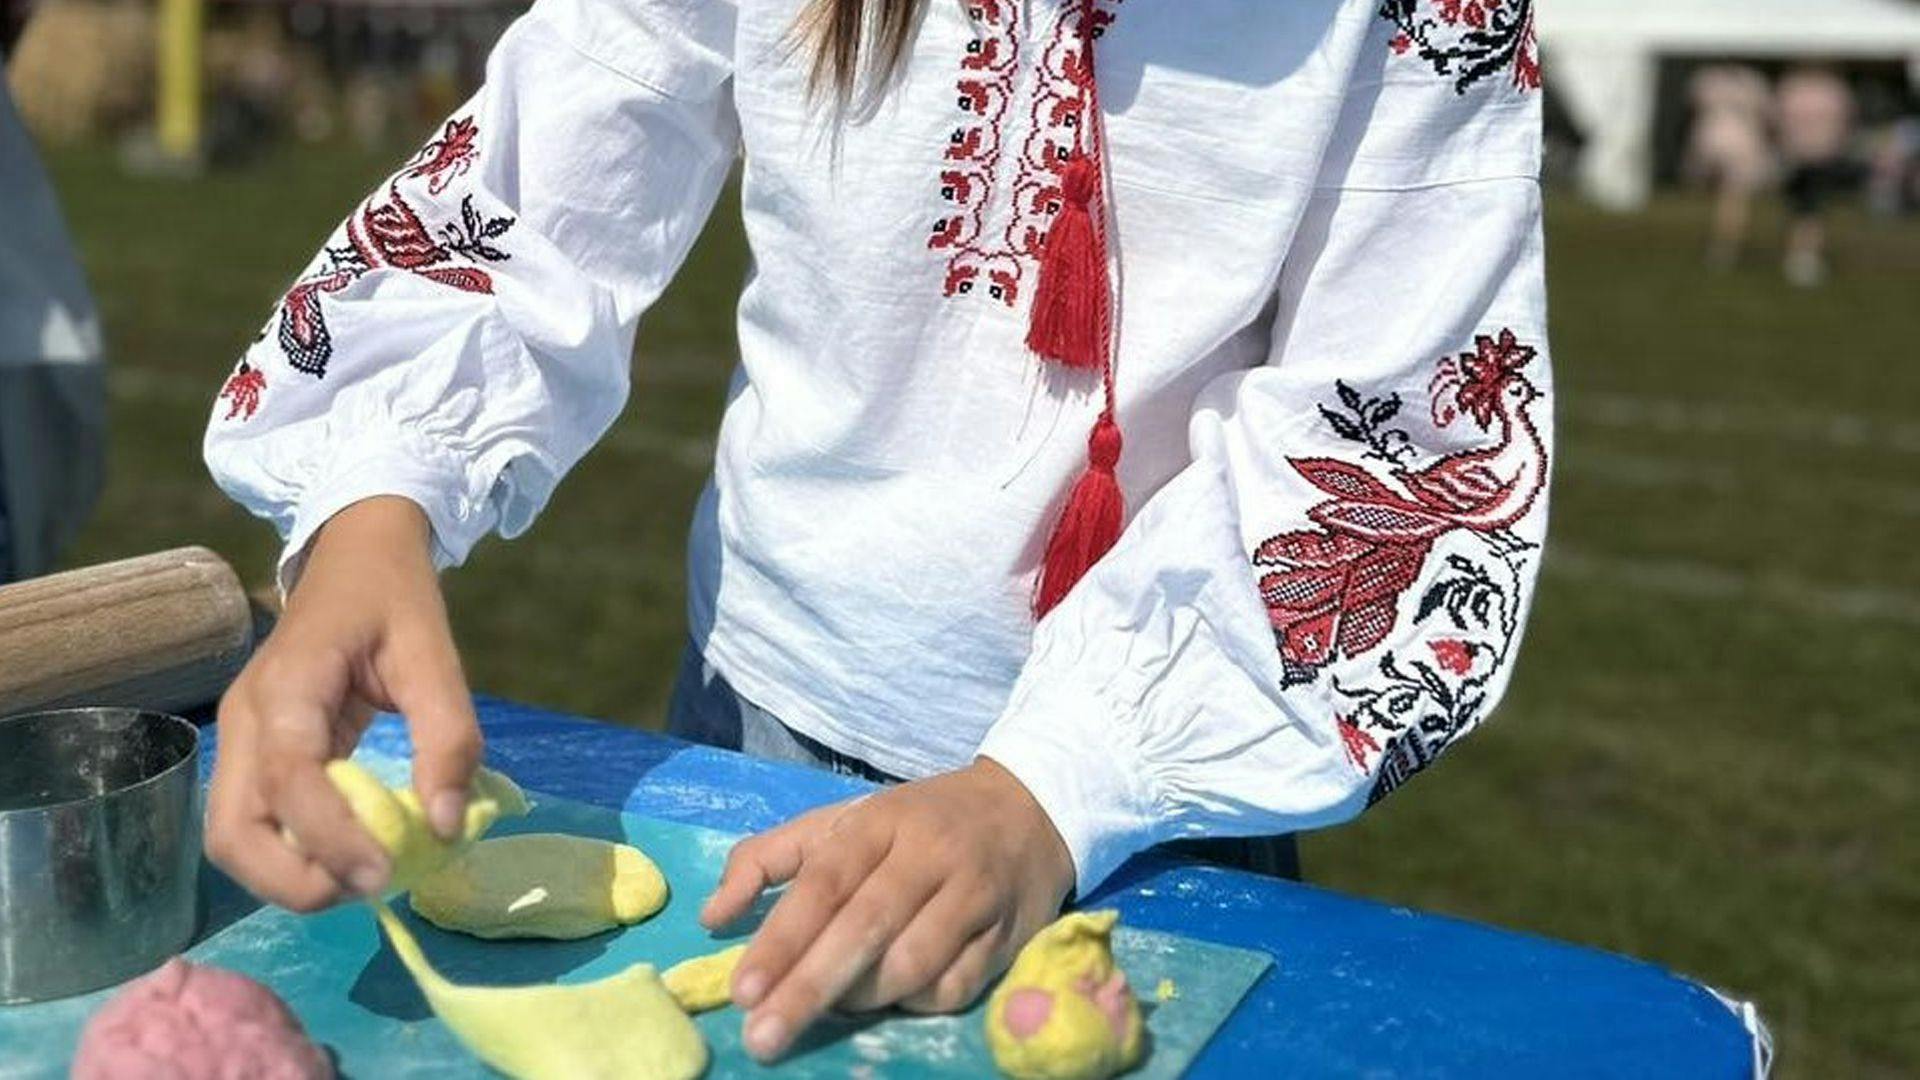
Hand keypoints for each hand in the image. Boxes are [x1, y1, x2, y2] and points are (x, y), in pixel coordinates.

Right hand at [205, 496, 481, 911]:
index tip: (383, 873)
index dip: (330, 838)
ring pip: (232, 837)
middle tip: (367, 887)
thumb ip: (449, 739)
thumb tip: (446, 826)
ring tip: (360, 874)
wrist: (355, 552)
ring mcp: (241, 738)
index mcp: (288, 687)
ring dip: (288, 876)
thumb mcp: (436, 655)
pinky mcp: (253, 752)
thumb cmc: (394, 597)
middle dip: (293, 879)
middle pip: (232, 831)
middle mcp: (246, 720)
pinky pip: (254, 821)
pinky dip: (291, 853)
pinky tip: (347, 851)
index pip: (287, 780)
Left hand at [701, 757, 1074, 1061]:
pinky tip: (892, 999)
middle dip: (809, 988)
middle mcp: (930, 855)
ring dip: (862, 998)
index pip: (825, 883)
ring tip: (829, 1011)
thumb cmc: (915, 823)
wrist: (1028, 807)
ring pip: (912, 964)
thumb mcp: (840, 821)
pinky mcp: (1007, 934)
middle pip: (865, 928)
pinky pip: (954, 987)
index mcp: (881, 822)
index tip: (744, 990)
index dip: (782, 938)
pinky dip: (915, 1003)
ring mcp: (974, 895)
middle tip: (764, 1036)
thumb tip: (712, 915)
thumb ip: (768, 858)